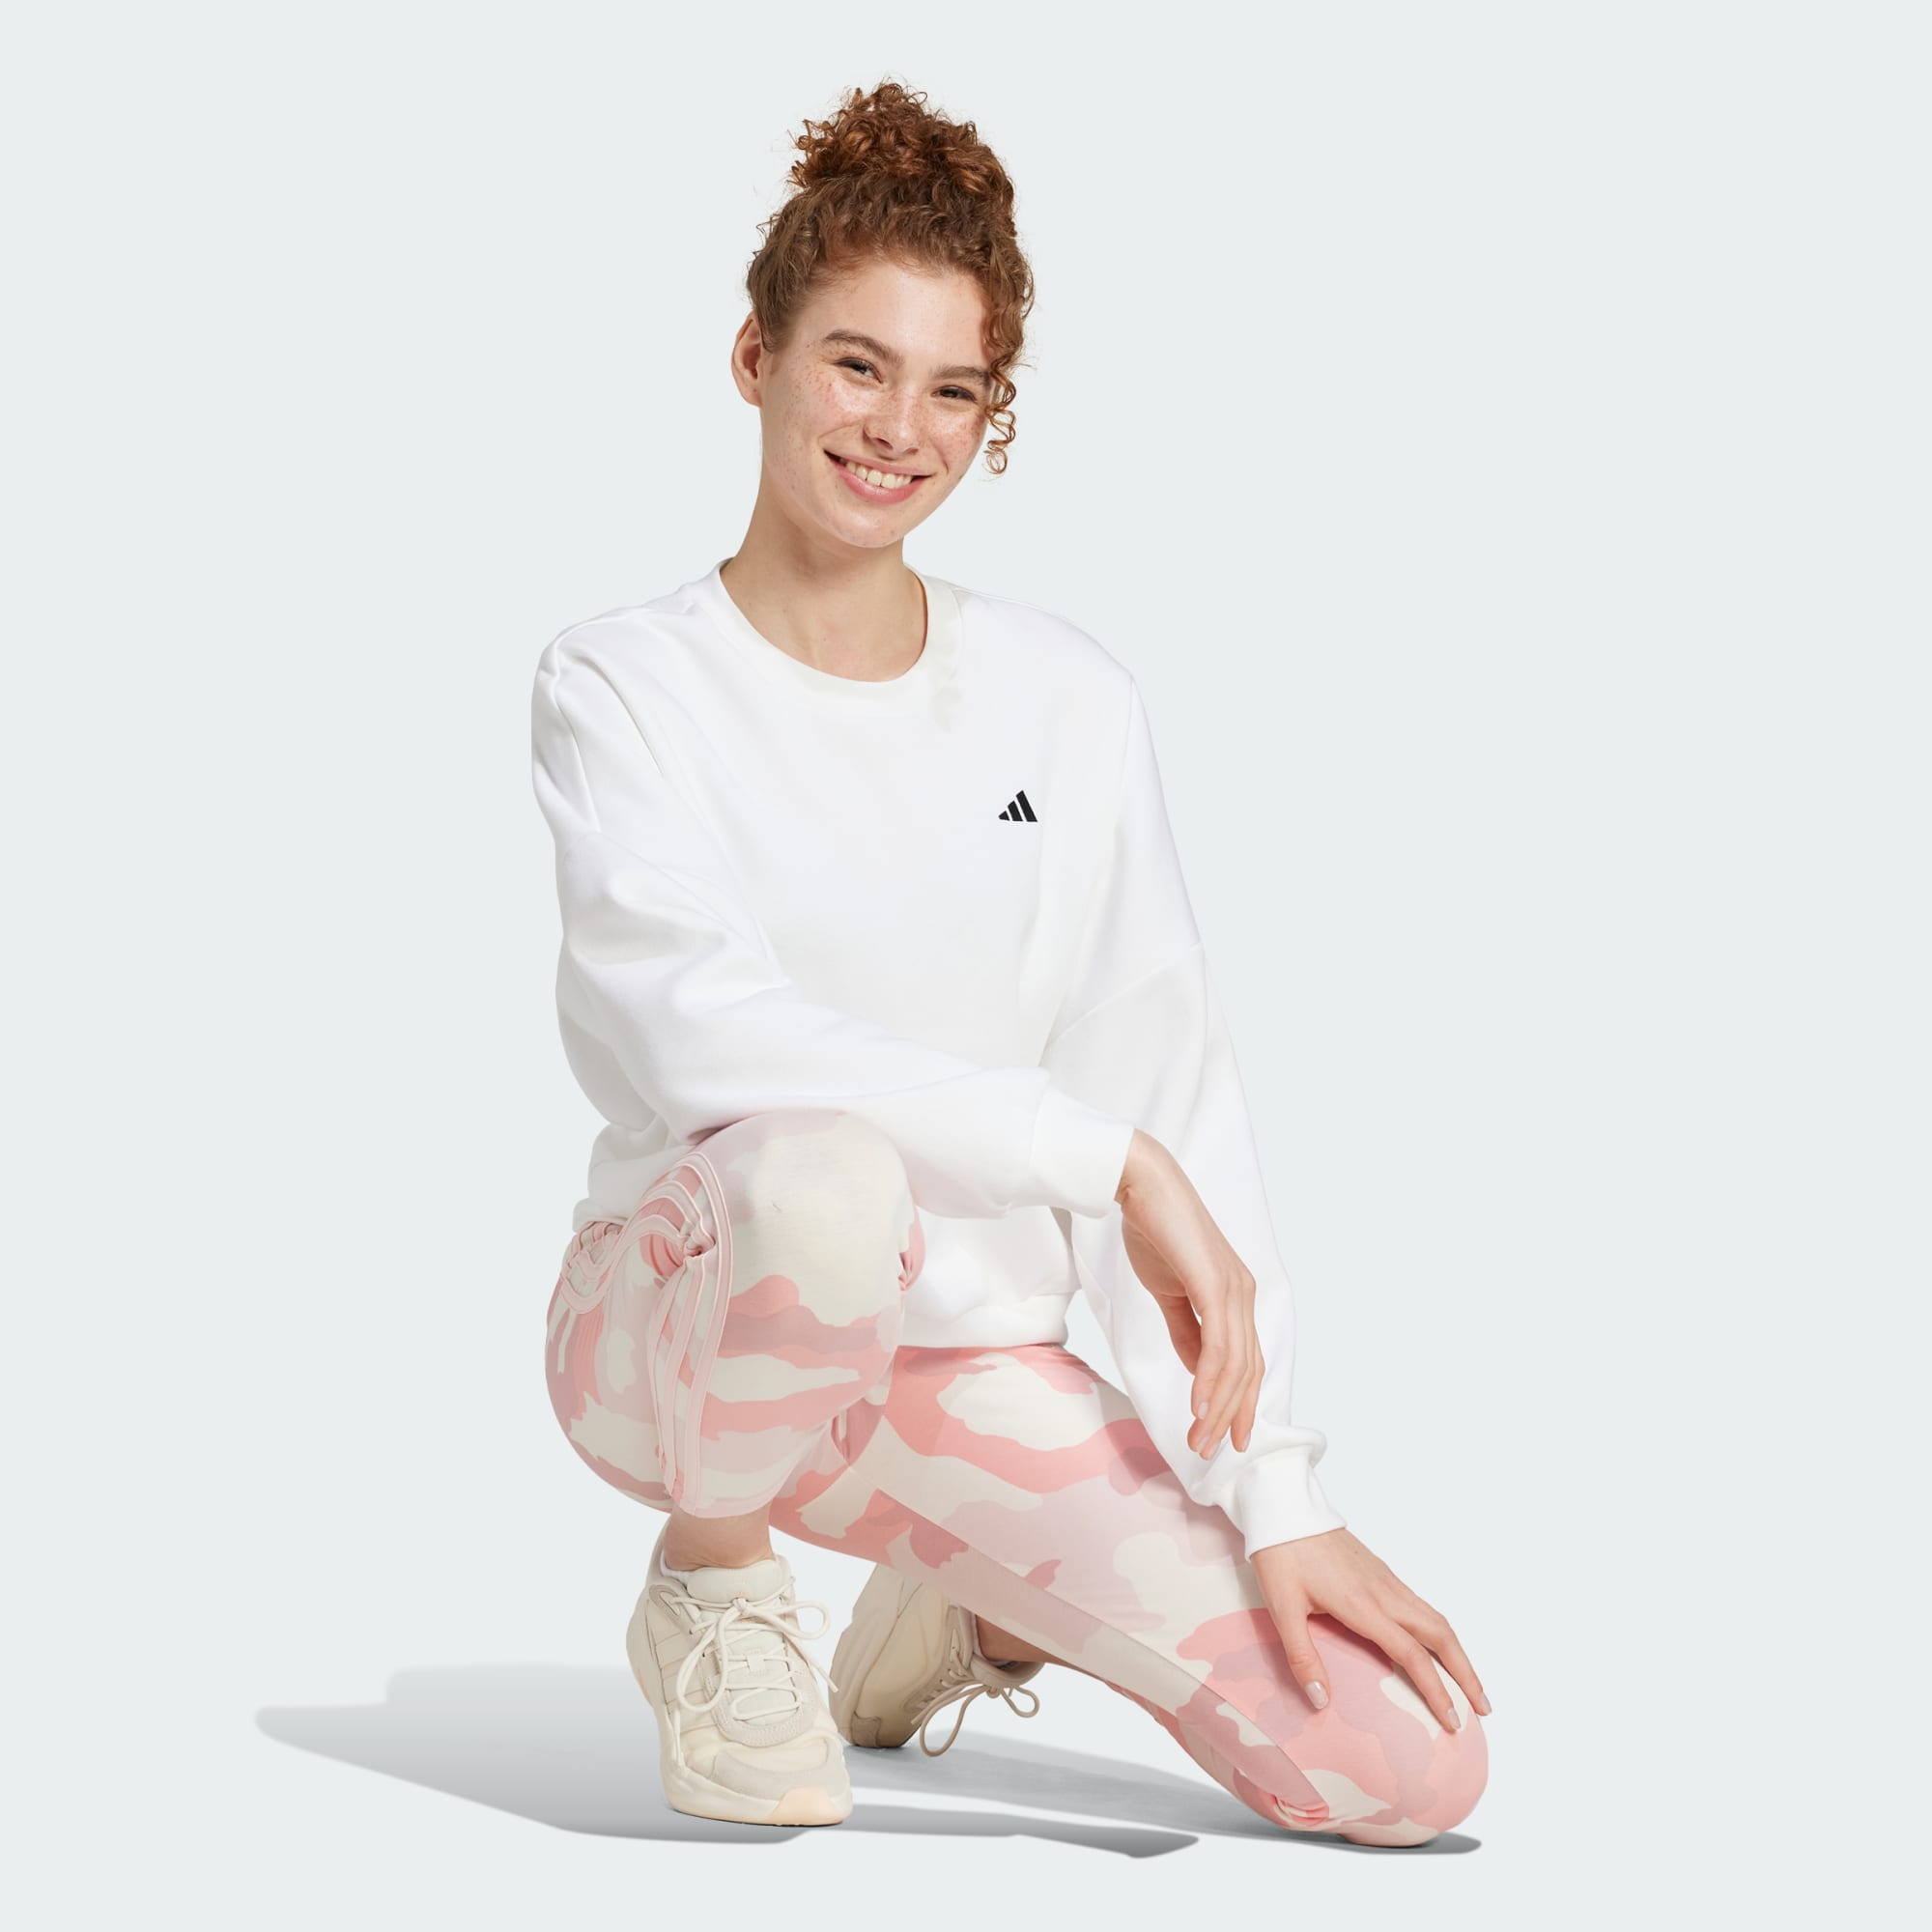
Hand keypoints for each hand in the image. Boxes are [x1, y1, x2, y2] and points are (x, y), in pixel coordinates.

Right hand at [1114, 1130, 1261, 1459]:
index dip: (1239, 1401)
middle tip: (1210, 1450)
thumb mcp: (1170, 1292)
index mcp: (1234, 1295)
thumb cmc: (1154, 1230)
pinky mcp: (1217, 1285)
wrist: (1141, 1184)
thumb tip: (1198, 1371)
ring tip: (1200, 1438)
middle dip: (1230, 1415)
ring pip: (1236, 1364)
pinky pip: (1219, 1345)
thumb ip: (1187, 1330)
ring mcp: (1234, 1289)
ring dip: (1218, 1408)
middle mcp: (1243, 1294)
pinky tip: (1199, 1406)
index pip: (1246, 1360)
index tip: (1226, 1435)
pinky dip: (1211, 1380)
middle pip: (1247, 1369)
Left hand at [1251, 1527, 1490, 1729]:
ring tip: (1470, 1683)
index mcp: (1363, 1605)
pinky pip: (1421, 1606)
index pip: (1412, 1654)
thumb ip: (1302, 1656)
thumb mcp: (1282, 1607)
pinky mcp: (1381, 1572)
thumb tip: (1321, 1701)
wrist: (1284, 1506)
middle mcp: (1384, 1592)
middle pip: (1441, 1635)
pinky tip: (1435, 1646)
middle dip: (1466, 1673)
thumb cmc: (1280, 1555)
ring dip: (1457, 1652)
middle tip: (1482, 1708)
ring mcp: (1386, 1580)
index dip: (1436, 1691)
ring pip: (1435, 1618)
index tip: (1453, 1721)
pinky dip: (1439, 1632)